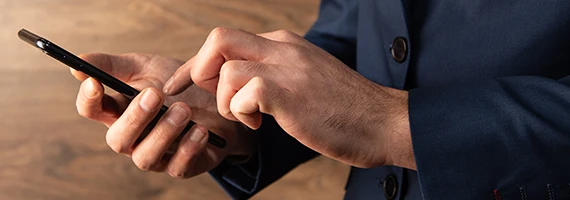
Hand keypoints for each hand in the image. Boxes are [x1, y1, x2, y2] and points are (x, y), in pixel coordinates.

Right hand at [72, 53, 253, 177]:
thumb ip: (112, 65)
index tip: (95, 82)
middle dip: (134, 117)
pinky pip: (177, 167)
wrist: (219, 99)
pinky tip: (200, 130)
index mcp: (118, 110)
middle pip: (117, 139)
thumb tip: (78, 63)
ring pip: (145, 157)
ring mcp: (155, 154)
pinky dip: (188, 148)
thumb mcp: (146, 66)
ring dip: (163, 132)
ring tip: (183, 109)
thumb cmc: (178, 85)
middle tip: (154, 94)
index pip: (90, 110)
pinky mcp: (181, 166)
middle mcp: (132, 137)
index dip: (88, 99)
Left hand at [163, 28, 412, 168]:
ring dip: (224, 100)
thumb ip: (277, 75)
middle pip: (218, 38)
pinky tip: (263, 125)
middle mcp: (283, 48)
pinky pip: (241, 93)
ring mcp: (286, 68)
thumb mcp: (307, 81)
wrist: (384, 122)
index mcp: (285, 44)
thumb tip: (242, 88)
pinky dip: (240, 113)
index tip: (185, 85)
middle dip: (200, 71)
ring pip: (224, 67)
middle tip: (216, 100)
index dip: (198, 63)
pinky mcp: (287, 93)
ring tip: (249, 118)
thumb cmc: (347, 111)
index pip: (226, 40)